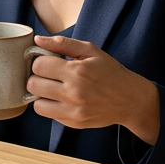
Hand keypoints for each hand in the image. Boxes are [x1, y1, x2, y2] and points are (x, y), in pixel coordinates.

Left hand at [27, 35, 160, 143]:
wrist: (131, 100)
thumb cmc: (110, 72)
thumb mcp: (90, 51)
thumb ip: (63, 44)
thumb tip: (37, 40)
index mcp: (77, 71)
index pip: (39, 65)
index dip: (39, 61)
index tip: (47, 62)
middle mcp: (74, 92)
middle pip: (33, 85)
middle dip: (37, 77)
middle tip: (48, 75)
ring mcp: (73, 110)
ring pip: (37, 104)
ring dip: (41, 95)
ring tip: (52, 89)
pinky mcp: (74, 123)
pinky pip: (49, 115)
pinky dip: (51, 106)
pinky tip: (62, 99)